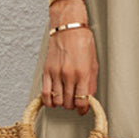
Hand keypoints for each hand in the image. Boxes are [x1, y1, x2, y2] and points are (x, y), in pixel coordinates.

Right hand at [41, 0, 97, 115]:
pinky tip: (53, 100)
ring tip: (65, 98)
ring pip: (57, 100)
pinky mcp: (47, 71)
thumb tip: (89, 98)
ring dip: (62, 103)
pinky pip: (45, 94)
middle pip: (69, 103)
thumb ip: (91, 83)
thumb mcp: (93, 63)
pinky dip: (49, 101)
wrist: (68, 28)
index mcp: (83, 73)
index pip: (82, 101)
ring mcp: (56, 73)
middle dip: (73, 105)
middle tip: (75, 101)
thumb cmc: (83, 42)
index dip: (83, 109)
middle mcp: (69, 75)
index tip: (82, 110)